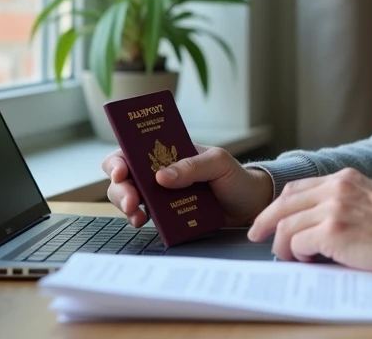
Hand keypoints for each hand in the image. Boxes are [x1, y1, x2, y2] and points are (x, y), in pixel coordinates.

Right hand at [103, 143, 273, 227]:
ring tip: (138, 216)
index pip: (134, 150)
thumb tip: (162, 176)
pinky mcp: (167, 215)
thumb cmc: (235, 177)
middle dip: (120, 188)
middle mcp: (160, 173)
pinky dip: (139, 219)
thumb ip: (193, 166)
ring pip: (130, 197)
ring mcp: (162, 195)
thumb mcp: (218, 163)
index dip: (120, 159)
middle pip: (125, 177)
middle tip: (131, 201)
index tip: (121, 172)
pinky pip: (146, 216)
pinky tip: (143, 222)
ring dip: (126, 205)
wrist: (251, 205)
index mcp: (169, 152)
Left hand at [247, 167, 371, 277]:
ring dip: (282, 244)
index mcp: (347, 178)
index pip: (299, 187)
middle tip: (258, 235)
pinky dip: (295, 254)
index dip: (280, 204)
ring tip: (287, 258)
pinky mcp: (333, 232)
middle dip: (266, 219)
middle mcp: (337, 187)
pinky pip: (297, 242)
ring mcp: (333, 208)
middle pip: (285, 201)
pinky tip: (305, 261)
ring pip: (287, 224)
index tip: (271, 218)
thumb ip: (349, 202)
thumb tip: (322, 222)